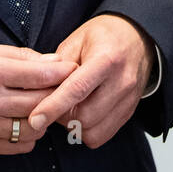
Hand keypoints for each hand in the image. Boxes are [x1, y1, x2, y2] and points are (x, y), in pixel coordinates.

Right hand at [0, 40, 76, 154]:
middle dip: (59, 93)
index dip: (63, 72)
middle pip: (41, 101)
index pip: (40, 74)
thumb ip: (18, 56)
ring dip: (46, 117)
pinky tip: (28, 123)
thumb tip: (51, 61)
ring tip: (46, 106)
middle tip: (66, 87)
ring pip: (34, 126)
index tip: (74, 69)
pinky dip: (30, 136)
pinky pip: (19, 146)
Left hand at [27, 15, 153, 149]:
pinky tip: (83, 114)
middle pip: (85, 116)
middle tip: (54, 103)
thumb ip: (57, 65)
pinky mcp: (129, 112)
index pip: (77, 89)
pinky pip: (102, 135)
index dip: (53, 106)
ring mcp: (128, 99)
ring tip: (70, 107)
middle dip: (62, 116)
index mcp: (107, 58)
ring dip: (74, 126)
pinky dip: (87, 131)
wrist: (138, 37)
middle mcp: (121, 81)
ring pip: (93, 131)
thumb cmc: (105, 36)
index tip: (34, 119)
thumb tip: (39, 90)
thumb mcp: (77, 39)